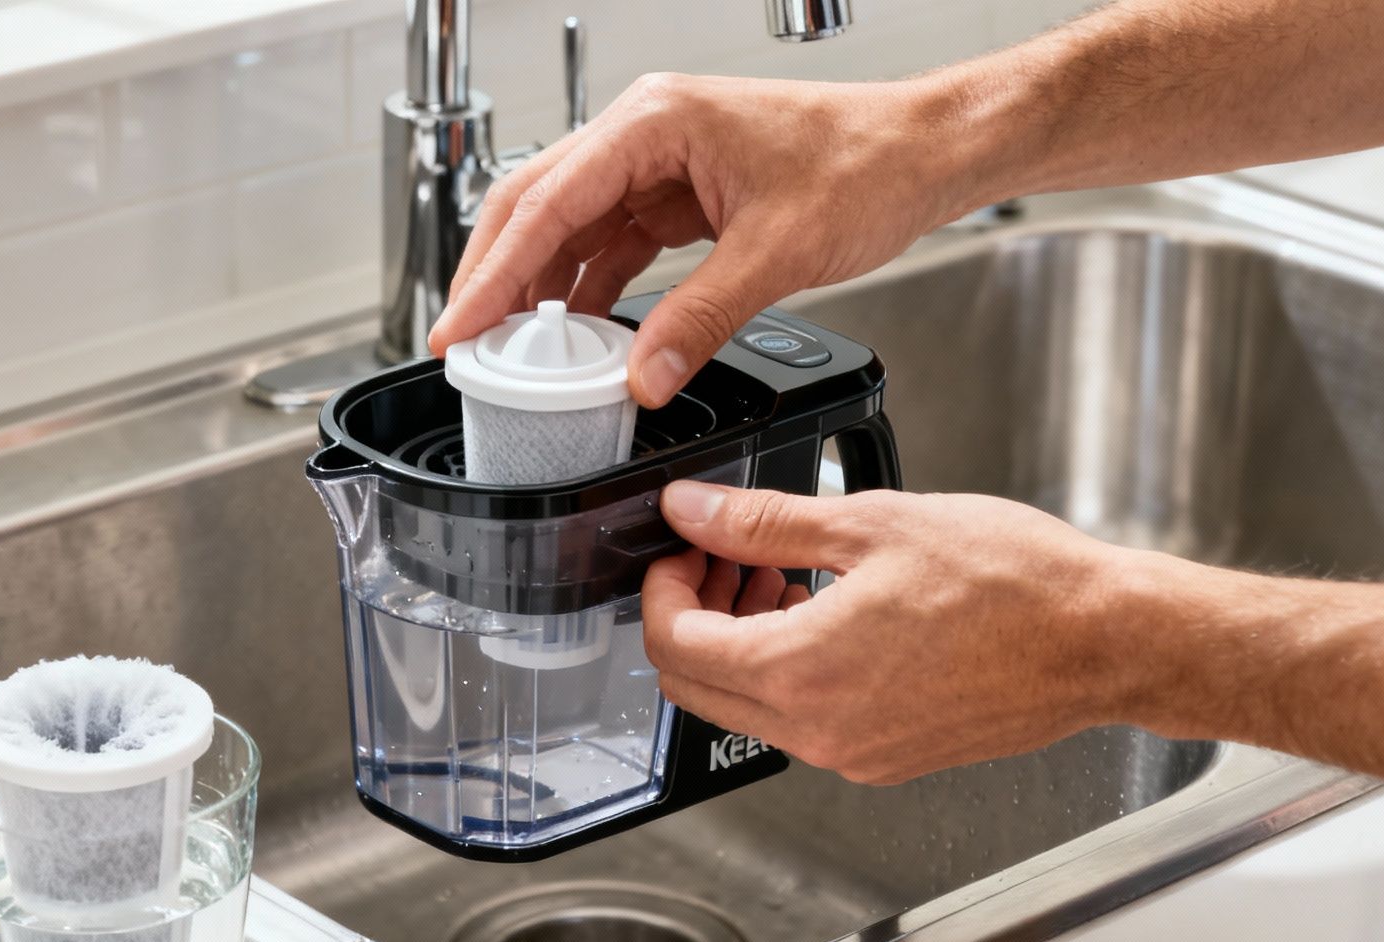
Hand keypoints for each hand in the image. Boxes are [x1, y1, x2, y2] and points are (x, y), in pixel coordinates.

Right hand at [426, 73, 978, 405]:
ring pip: (569, 226)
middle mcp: (645, 132)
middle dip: (492, 276)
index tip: (459, 326)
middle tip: (461, 343)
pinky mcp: (680, 193)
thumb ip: (702, 320)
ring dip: (536, 286)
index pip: (546, 203)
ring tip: (508, 350)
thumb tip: (643, 378)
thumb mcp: (778, 252)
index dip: (492, 273)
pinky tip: (576, 334)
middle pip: (536, 205)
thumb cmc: (868, 162)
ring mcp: (659, 162)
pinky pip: (612, 242)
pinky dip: (586, 288)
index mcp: (654, 121)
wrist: (924, 150)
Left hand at [641, 481, 1142, 784]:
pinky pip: (802, 721)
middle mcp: (819, 731)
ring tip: (779, 574)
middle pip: (695, 686)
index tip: (683, 547)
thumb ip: (764, 522)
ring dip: (740, 640)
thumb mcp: (872, 524)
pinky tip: (825, 610)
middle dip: (690, 616)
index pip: (673, 644)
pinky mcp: (885, 758)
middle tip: (722, 557)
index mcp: (802, 672)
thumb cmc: (1015, 584)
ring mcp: (852, 753)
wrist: (1103, 641)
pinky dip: (789, 668)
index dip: (659, 588)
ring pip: (746, 706)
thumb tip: (695, 510)